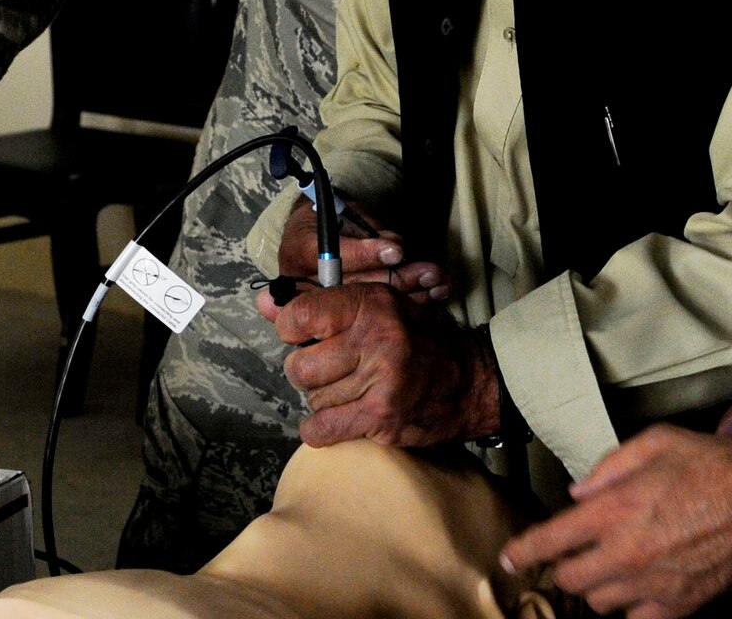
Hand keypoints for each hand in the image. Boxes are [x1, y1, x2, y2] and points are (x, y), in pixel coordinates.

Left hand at [267, 283, 500, 446]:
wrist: (470, 382)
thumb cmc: (416, 343)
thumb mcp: (376, 309)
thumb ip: (317, 306)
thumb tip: (262, 301)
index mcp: (371, 304)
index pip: (299, 316)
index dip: (293, 331)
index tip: (306, 337)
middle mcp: (375, 337)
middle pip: (299, 366)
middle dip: (311, 374)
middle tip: (335, 371)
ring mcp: (379, 378)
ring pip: (312, 399)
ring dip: (326, 401)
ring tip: (354, 392)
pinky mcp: (381, 416)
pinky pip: (320, 429)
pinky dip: (323, 429)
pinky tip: (343, 418)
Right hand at [272, 196, 450, 304]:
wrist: (320, 233)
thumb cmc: (333, 218)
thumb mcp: (345, 213)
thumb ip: (366, 231)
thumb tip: (394, 247)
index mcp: (299, 251)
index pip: (333, 257)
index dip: (367, 254)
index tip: (397, 250)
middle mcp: (306, 284)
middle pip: (357, 287)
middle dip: (399, 277)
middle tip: (431, 271)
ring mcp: (326, 304)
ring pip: (371, 302)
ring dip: (412, 291)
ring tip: (440, 281)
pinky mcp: (346, 314)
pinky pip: (379, 310)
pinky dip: (411, 300)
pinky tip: (436, 292)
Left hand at [500, 426, 731, 618]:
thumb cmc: (715, 464)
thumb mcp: (656, 441)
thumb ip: (610, 466)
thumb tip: (579, 492)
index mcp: (615, 510)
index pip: (550, 542)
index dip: (523, 553)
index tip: (509, 559)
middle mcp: (627, 554)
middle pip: (572, 582)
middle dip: (565, 570)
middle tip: (572, 557)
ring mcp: (654, 585)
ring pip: (602, 605)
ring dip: (599, 587)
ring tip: (612, 568)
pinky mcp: (682, 605)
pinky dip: (632, 608)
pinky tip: (641, 588)